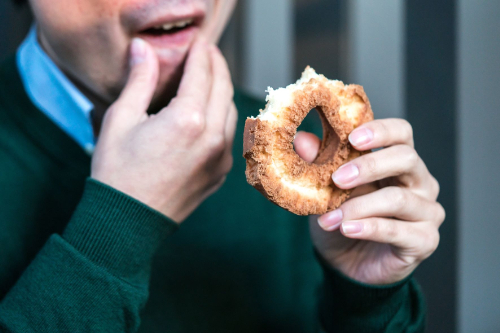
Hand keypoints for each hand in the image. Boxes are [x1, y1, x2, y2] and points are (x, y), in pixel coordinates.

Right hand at [91, 38, 236, 222]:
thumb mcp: (121, 120)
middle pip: (223, 88)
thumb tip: (143, 50)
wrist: (128, 222)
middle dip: (217, 66)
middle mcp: (213, 138)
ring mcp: (221, 158)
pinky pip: (229, 136)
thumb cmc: (118, 172)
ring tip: (210, 79)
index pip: (202, 73)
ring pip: (231, 112)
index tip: (199, 42)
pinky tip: (210, 114)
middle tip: (208, 53)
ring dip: (222, 91)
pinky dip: (223, 118)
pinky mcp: (221, 173)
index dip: (201, 53)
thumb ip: (139, 81)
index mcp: (188, 120)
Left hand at [294, 119, 444, 283]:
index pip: (402, 133)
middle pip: (407, 159)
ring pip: (399, 198)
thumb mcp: (326, 190)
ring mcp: (427, 212)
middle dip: (369, 166)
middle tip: (337, 179)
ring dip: (358, 207)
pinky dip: (368, 228)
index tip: (352, 138)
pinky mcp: (425, 240)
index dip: (381, 130)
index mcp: (399, 162)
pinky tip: (347, 229)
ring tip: (330, 218)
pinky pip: (399, 230)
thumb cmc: (343, 219)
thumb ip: (319, 163)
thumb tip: (302, 140)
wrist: (346, 263)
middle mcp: (420, 182)